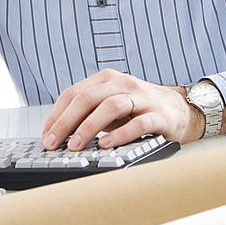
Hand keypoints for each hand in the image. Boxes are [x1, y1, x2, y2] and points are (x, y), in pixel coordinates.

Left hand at [41, 69, 209, 150]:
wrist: (179, 109)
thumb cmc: (138, 109)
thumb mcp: (111, 106)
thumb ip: (89, 114)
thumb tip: (60, 135)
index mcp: (106, 79)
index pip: (73, 92)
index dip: (57, 114)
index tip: (46, 135)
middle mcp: (122, 83)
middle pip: (87, 98)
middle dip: (67, 121)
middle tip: (54, 142)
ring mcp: (141, 97)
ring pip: (110, 106)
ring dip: (89, 127)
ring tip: (76, 145)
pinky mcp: (159, 115)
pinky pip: (138, 122)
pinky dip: (120, 134)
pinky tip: (107, 145)